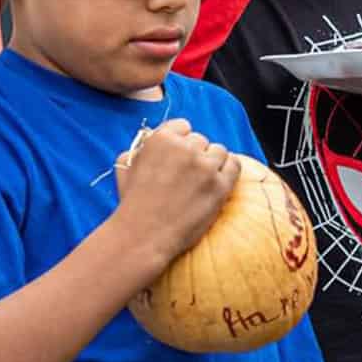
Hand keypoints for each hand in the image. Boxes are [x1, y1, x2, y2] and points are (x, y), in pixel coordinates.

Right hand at [113, 119, 239, 263]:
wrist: (144, 235)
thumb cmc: (133, 204)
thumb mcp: (127, 168)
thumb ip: (140, 149)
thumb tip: (150, 140)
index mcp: (161, 139)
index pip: (182, 126)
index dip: (181, 141)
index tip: (179, 155)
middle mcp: (186, 148)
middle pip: (201, 140)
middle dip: (195, 154)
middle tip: (187, 174)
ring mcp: (206, 167)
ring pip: (219, 151)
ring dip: (213, 162)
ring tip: (201, 180)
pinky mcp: (221, 185)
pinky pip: (234, 165)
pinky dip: (228, 170)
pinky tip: (218, 180)